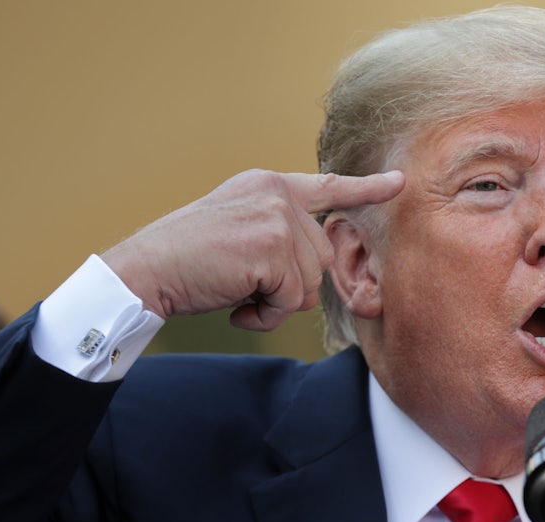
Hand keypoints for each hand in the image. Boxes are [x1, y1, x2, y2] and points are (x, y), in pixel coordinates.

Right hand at [100, 169, 403, 330]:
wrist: (144, 272)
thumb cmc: (186, 261)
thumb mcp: (237, 230)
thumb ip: (276, 232)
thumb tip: (313, 266)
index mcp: (268, 185)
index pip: (327, 187)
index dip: (366, 189)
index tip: (400, 183)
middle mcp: (277, 194)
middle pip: (321, 258)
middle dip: (291, 286)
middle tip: (247, 289)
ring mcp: (277, 217)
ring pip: (310, 283)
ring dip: (276, 303)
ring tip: (237, 294)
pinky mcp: (272, 247)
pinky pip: (292, 300)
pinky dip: (267, 315)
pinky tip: (235, 307)